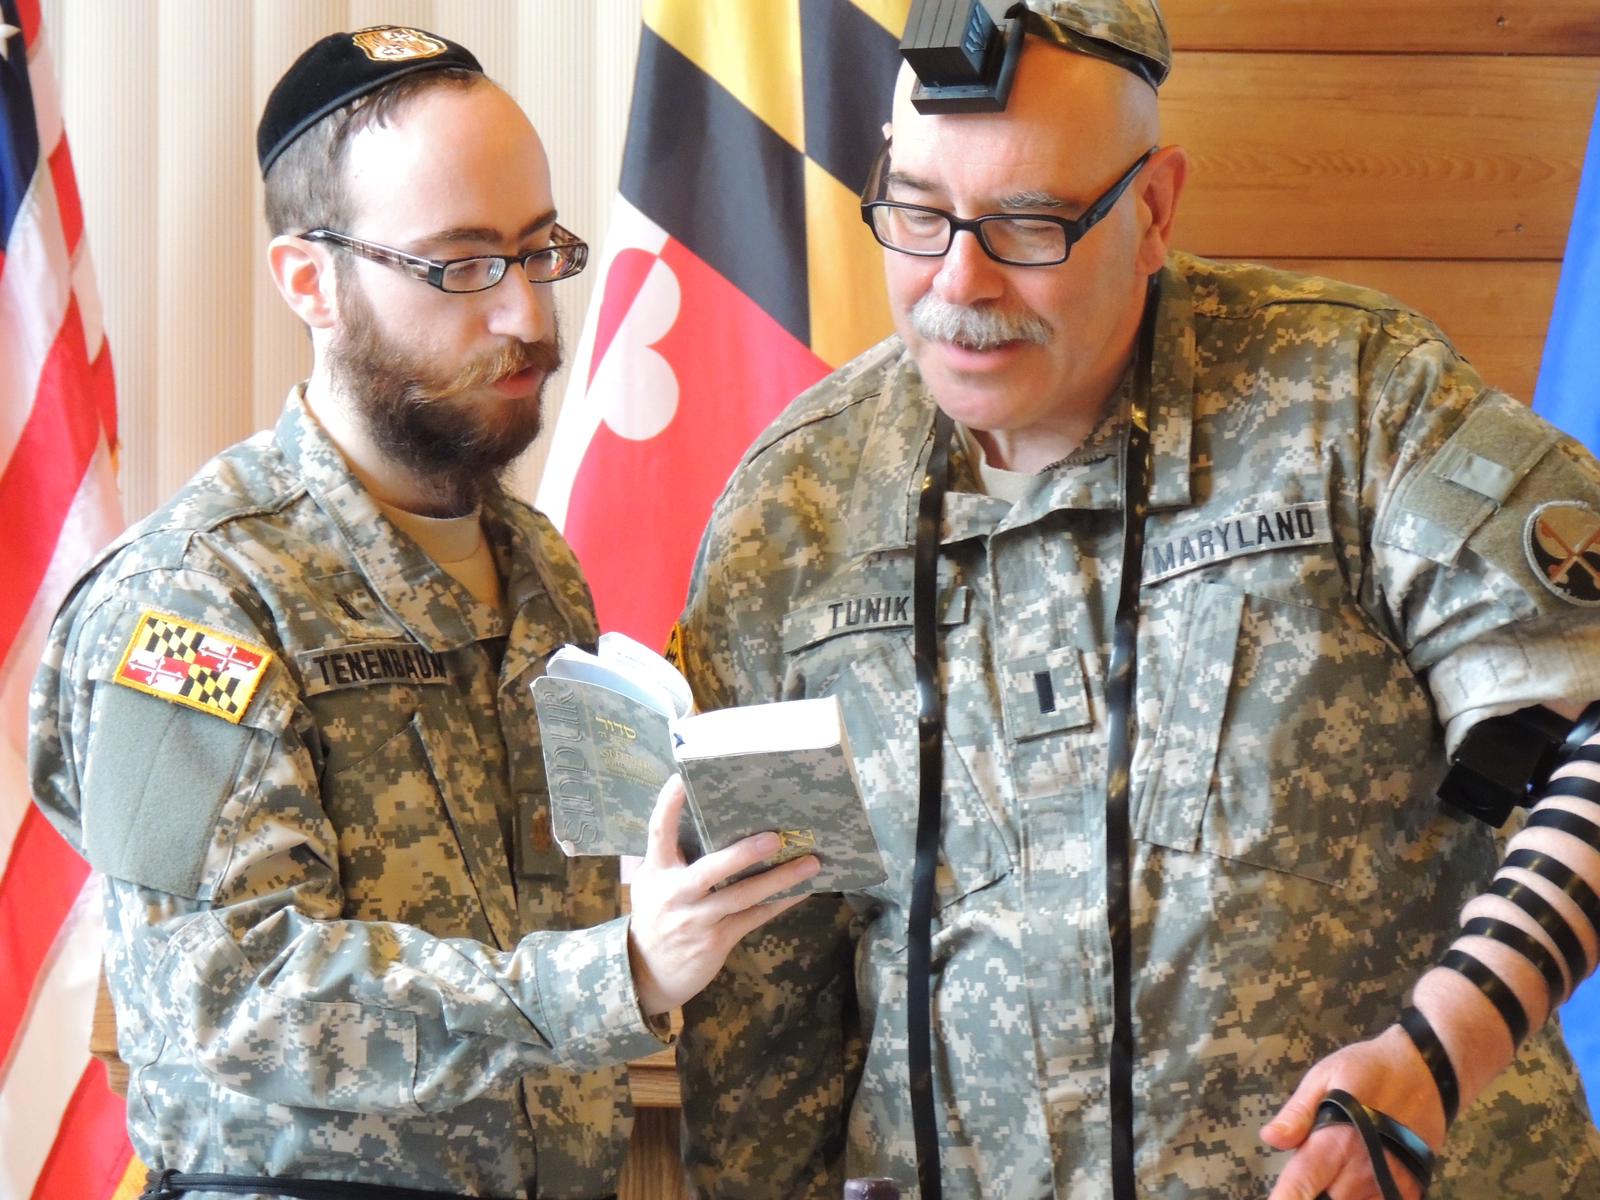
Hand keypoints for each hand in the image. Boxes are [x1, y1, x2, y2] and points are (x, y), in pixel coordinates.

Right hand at [626, 774, 819, 1014]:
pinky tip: (801, 891)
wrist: (646, 973)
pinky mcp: (716, 940)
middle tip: (777, 837)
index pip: (658, 832)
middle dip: (744, 853)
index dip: (668, 804)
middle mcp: (676, 893)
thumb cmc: (656, 916)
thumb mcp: (651, 883)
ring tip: (811, 862)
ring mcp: (697, 919)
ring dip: (779, 879)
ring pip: (743, 895)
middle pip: (712, 869)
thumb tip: (699, 816)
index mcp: (657, 871)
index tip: (681, 778)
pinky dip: (779, 903)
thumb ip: (670, 855)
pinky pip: (754, 917)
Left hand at [1261, 1025, 1444, 1199]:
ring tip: (1336, 1170)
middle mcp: (1364, 1169)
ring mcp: (1391, 1183)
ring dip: (1341, 1194)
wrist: (1427, 1070)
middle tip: (1313, 1169)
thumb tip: (1270, 1138)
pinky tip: (1356, 1183)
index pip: (1303, 1183)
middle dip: (1314, 1191)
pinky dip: (1365, 1197)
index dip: (1289, 1198)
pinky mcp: (1412, 1189)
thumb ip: (1297, 1113)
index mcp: (1336, 1140)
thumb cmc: (1369, 1069)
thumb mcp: (1324, 1077)